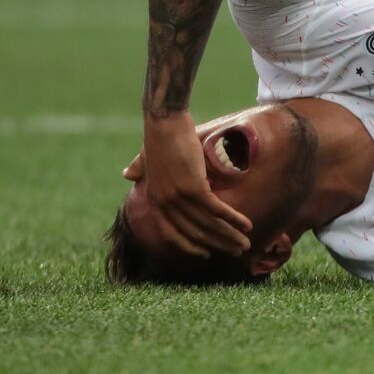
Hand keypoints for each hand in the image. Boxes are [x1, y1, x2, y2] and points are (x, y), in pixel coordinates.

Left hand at [134, 112, 251, 257]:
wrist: (164, 120)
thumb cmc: (157, 134)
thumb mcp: (146, 156)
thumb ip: (139, 168)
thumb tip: (127, 174)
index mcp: (155, 198)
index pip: (171, 233)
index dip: (190, 245)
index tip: (205, 253)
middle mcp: (166, 202)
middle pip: (195, 232)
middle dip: (217, 244)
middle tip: (235, 252)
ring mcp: (178, 196)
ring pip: (208, 224)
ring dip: (229, 236)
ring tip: (245, 244)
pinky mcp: (193, 187)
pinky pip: (216, 209)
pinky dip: (233, 219)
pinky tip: (246, 225)